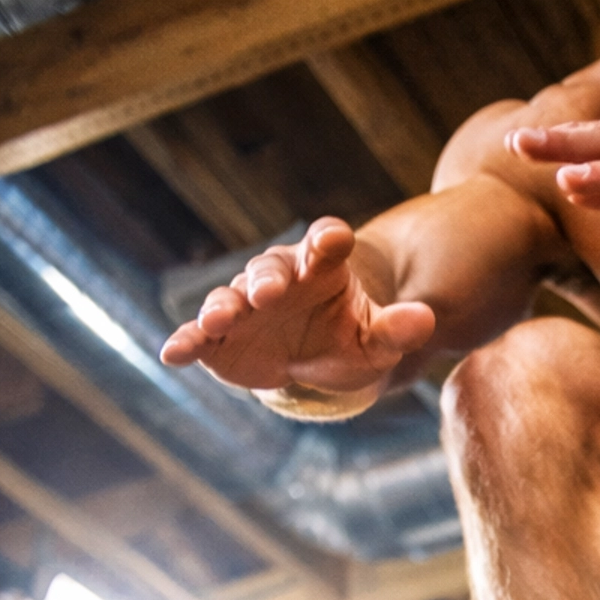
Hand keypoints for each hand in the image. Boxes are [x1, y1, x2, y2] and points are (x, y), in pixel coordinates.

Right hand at [159, 218, 435, 393]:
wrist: (314, 360)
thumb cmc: (348, 339)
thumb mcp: (376, 341)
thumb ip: (397, 330)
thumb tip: (426, 320)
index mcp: (322, 265)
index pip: (325, 243)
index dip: (328, 239)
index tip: (334, 239)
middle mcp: (279, 276)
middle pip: (270, 269)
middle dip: (268, 279)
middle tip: (269, 292)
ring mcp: (244, 302)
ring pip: (231, 297)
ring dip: (223, 306)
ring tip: (220, 319)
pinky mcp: (219, 335)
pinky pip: (200, 335)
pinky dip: (187, 341)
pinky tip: (173, 353)